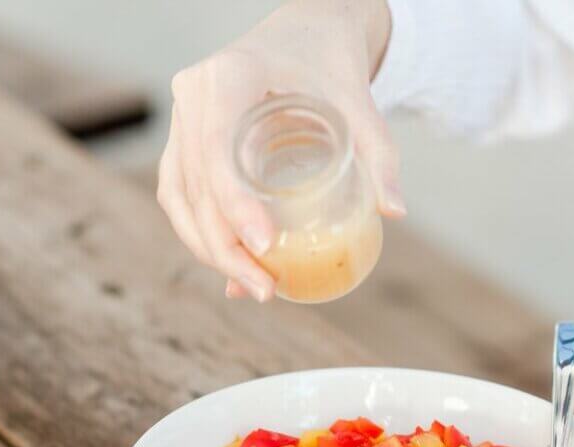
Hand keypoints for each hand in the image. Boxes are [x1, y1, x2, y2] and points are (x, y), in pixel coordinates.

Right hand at [157, 0, 402, 301]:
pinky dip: (201, 232)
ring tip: (252, 286)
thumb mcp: (359, 102)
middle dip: (223, 246)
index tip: (265, 248)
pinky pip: (180, 191)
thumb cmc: (331, 63)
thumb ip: (379, 155)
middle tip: (264, 287)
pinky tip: (231, 264)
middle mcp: (194, 94)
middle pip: (193, 183)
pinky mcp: (186, 137)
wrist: (308, 32)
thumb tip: (394, 213)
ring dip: (208, 248)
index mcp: (229, 75)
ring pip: (179, 195)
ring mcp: (184, 116)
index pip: (218, 149)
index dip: (234, 204)